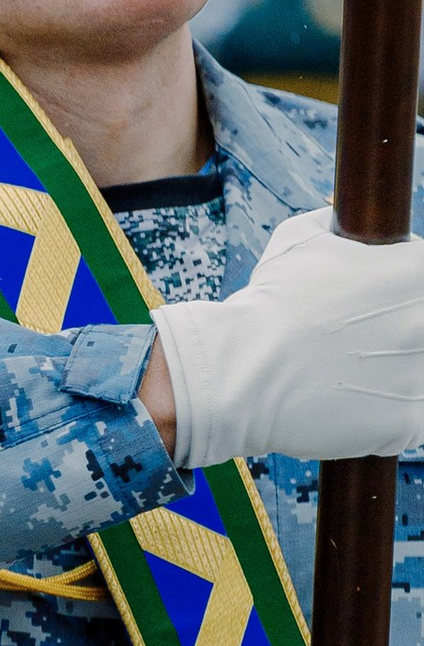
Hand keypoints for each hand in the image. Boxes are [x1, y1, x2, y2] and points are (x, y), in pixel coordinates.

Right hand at [153, 211, 423, 467]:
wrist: (239, 374)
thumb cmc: (266, 305)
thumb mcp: (297, 238)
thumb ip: (338, 223)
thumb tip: (353, 222)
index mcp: (414, 274)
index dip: (406, 283)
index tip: (386, 296)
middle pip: (422, 324)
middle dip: (400, 326)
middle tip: (365, 335)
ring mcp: (421, 374)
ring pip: (418, 368)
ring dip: (396, 368)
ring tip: (355, 371)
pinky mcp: (410, 423)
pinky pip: (414, 417)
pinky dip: (391, 411)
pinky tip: (358, 402)